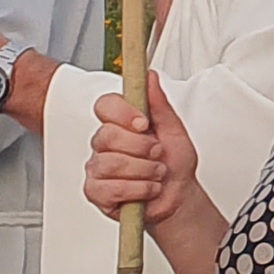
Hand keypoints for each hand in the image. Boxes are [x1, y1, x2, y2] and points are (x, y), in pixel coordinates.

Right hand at [88, 83, 209, 226]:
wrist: (178, 197)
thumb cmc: (175, 164)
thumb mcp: (174, 130)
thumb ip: (159, 104)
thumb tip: (149, 76)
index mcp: (121, 124)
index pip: (105, 105)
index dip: (122, 113)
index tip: (144, 123)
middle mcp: (105, 144)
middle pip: (108, 135)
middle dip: (143, 148)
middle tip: (157, 155)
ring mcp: (97, 167)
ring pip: (111, 163)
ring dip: (145, 171)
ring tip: (156, 174)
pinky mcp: (96, 191)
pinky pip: (111, 188)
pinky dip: (139, 189)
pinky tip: (147, 189)